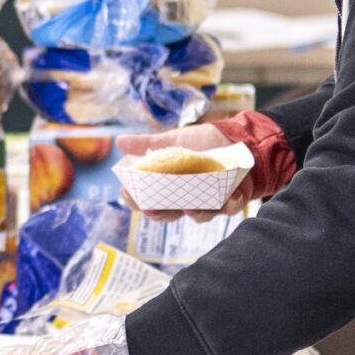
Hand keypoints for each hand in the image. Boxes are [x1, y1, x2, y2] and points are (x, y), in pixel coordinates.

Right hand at [114, 124, 258, 220]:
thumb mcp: (174, 141)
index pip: (148, 201)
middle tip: (150, 208)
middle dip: (159, 213)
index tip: (126, 192)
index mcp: (170, 188)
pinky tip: (232, 195)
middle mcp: (187, 199)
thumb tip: (118, 141)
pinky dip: (231, 203)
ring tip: (190, 206)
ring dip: (195, 213)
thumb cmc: (201, 144)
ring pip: (200, 215)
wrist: (235, 139)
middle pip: (170, 214)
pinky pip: (231, 207)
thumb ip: (148, 144)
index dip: (135, 200)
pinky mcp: (232, 199)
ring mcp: (210, 202)